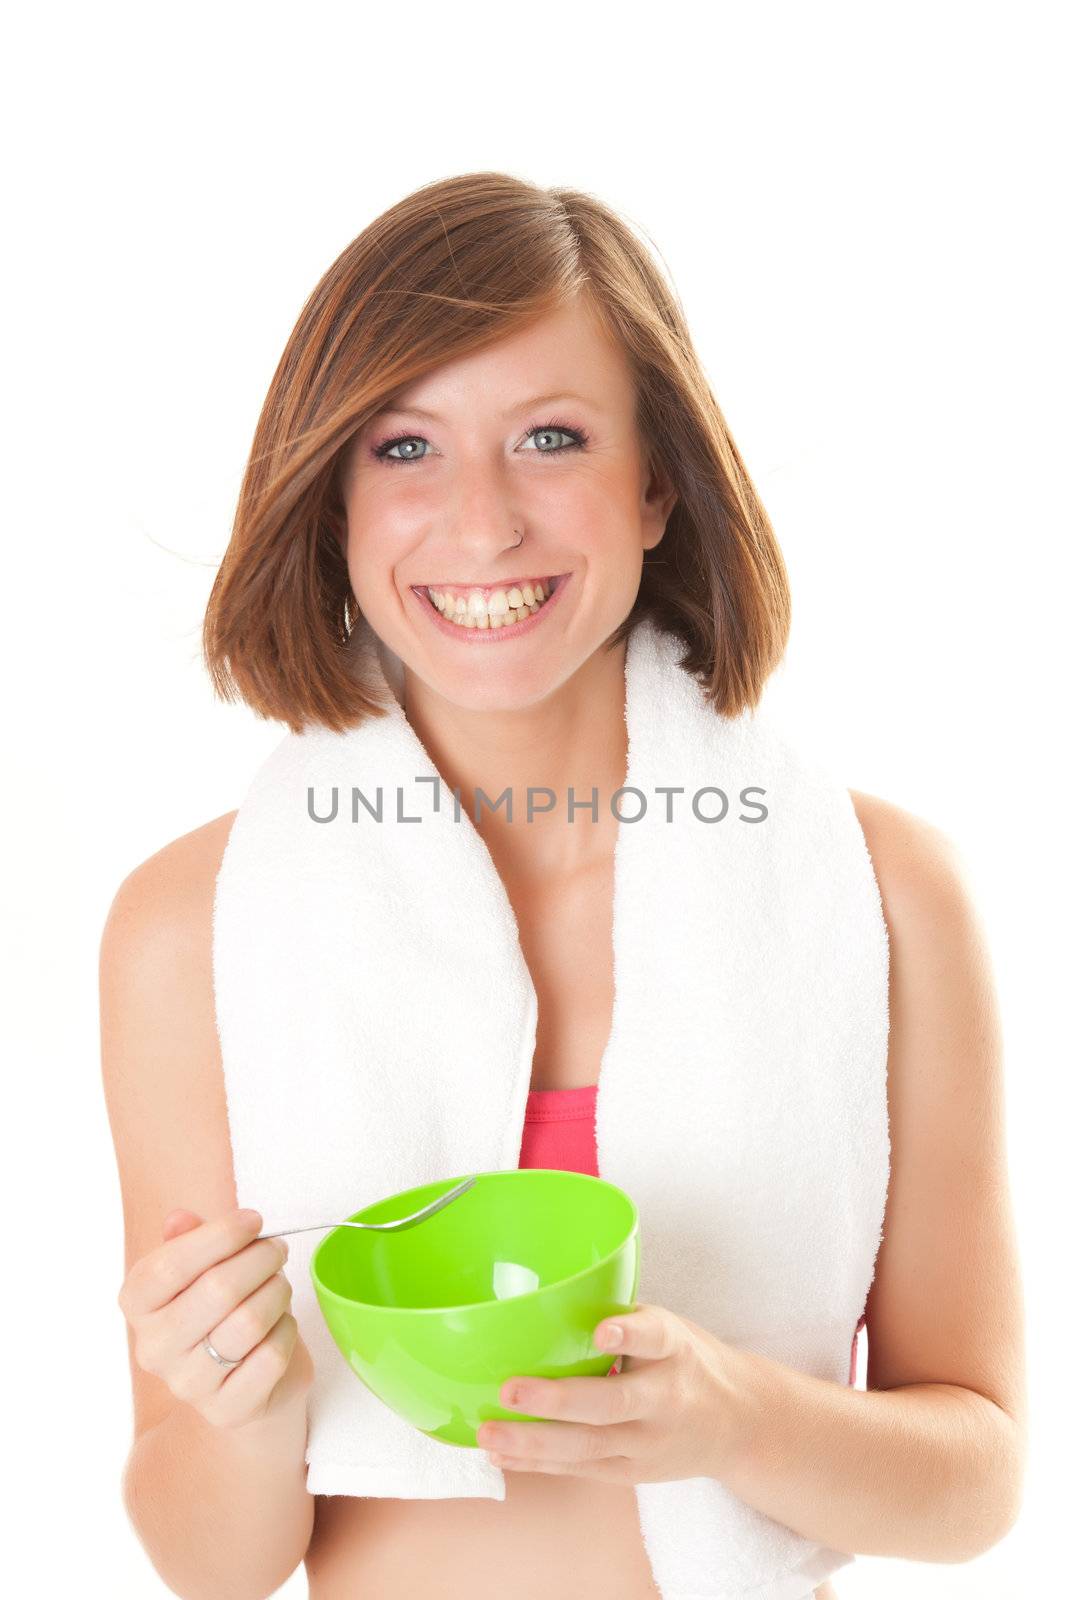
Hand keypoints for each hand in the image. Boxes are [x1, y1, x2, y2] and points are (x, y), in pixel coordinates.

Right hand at [118, 1206, 314, 1431]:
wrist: (246, 1380)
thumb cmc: (222, 1309)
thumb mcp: (202, 1267)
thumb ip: (191, 1240)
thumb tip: (179, 1219)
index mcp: (139, 1304)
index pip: (169, 1266)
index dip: (219, 1236)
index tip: (253, 1221)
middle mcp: (153, 1348)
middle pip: (217, 1290)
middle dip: (260, 1260)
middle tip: (277, 1250)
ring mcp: (188, 1384)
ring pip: (248, 1322)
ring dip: (277, 1292)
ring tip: (280, 1285)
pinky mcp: (227, 1410)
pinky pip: (271, 1357)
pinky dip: (286, 1331)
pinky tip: (282, 1324)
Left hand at [476, 1303, 749, 1483]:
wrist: (740, 1423)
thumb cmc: (686, 1362)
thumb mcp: (669, 1329)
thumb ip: (621, 1320)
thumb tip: (546, 1302)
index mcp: (674, 1349)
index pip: (655, 1337)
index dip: (629, 1332)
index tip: (603, 1329)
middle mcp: (664, 1398)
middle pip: (612, 1404)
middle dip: (557, 1400)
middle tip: (509, 1389)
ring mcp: (648, 1443)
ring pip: (588, 1447)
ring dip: (533, 1440)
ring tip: (489, 1431)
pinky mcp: (632, 1472)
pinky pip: (580, 1469)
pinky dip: (537, 1462)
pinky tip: (500, 1452)